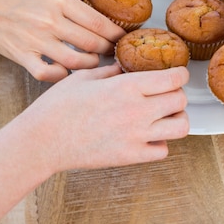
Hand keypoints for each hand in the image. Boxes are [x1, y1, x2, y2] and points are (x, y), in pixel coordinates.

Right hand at [0, 0, 124, 81]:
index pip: (100, 22)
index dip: (117, 34)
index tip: (124, 39)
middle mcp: (49, 19)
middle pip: (93, 43)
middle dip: (108, 50)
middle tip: (113, 52)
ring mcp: (35, 40)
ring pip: (76, 61)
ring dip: (91, 65)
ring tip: (94, 62)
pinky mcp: (20, 55)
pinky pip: (48, 74)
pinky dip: (62, 76)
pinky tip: (67, 71)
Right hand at [27, 64, 189, 170]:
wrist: (42, 141)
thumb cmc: (58, 107)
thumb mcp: (84, 76)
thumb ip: (112, 70)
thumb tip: (126, 66)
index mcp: (127, 87)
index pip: (173, 78)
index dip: (180, 74)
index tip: (176, 74)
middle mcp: (137, 111)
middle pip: (181, 101)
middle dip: (178, 94)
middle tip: (167, 94)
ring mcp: (136, 136)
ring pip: (181, 127)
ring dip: (176, 119)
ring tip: (164, 116)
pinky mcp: (130, 157)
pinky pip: (163, 151)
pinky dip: (160, 143)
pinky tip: (148, 136)